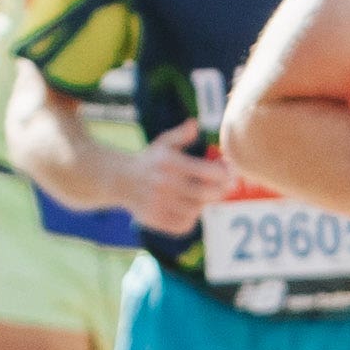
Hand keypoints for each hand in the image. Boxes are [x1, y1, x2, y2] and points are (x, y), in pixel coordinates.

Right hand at [118, 119, 230, 236]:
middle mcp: (164, 183)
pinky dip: (190, 219)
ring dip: (203, 204)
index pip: (208, 171)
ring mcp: (159, 203)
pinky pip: (183, 226)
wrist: (121, 180)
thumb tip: (195, 124)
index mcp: (170, 163)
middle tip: (224, 187)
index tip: (229, 172)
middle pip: (205, 193)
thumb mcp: (163, 143)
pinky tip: (189, 209)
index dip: (225, 173)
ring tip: (202, 197)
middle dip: (220, 190)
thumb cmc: (150, 161)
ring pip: (195, 210)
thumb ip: (181, 135)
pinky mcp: (155, 219)